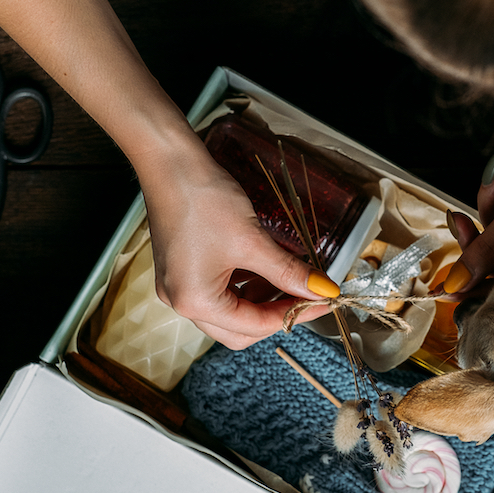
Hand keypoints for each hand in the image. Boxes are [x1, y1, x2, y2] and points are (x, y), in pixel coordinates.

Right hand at [140, 137, 339, 349]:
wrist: (170, 163)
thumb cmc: (203, 199)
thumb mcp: (253, 241)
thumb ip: (289, 272)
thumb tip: (323, 290)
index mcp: (194, 301)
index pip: (254, 326)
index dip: (294, 314)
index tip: (323, 302)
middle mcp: (181, 301)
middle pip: (239, 329)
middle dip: (276, 314)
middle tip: (308, 296)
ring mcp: (178, 286)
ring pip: (230, 311)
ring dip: (262, 300)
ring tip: (291, 280)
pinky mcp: (181, 270)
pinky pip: (219, 292)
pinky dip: (245, 286)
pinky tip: (267, 270)